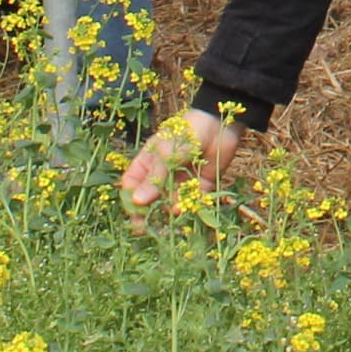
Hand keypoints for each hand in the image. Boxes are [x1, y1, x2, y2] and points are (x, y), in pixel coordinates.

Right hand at [122, 109, 238, 216]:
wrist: (219, 123)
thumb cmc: (187, 131)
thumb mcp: (167, 152)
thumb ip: (155, 177)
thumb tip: (137, 201)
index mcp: (148, 162)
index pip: (132, 184)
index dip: (131, 199)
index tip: (133, 213)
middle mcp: (163, 174)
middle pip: (150, 198)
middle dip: (148, 212)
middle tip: (146, 228)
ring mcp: (181, 180)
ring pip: (171, 202)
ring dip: (171, 209)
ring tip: (175, 209)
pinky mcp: (200, 185)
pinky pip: (192, 201)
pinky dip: (190, 206)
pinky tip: (189, 206)